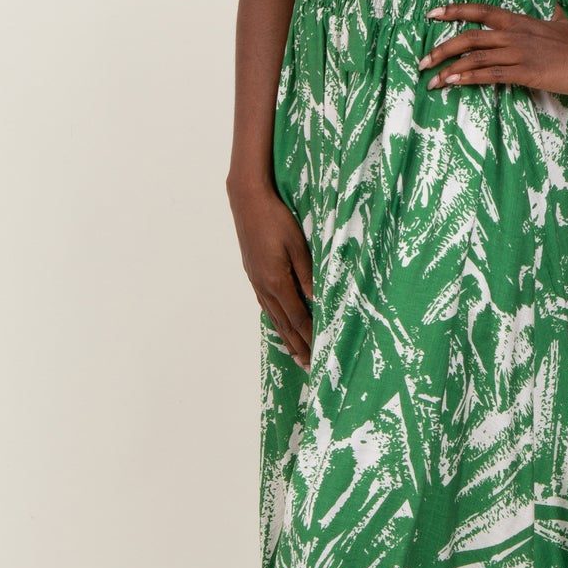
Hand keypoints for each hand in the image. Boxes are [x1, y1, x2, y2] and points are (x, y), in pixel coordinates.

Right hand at [230, 181, 313, 369]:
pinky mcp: (253, 273)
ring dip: (286, 337)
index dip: (309, 336)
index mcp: (276, 281)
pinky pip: (265, 304)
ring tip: (295, 354)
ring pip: (273, 316)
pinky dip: (275, 320)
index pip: (297, 317)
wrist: (247, 200)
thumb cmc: (277, 218)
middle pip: (284, 323)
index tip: (320, 353)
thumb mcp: (298, 245)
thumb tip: (317, 300)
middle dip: (298, 345)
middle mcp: (264, 286)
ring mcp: (256, 280)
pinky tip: (278, 324)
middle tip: (309, 366)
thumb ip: (308, 273)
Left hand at [418, 1, 567, 95]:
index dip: (454, 11)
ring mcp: (519, 53)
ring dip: (449, 69)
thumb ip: (551, 14)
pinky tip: (453, 83)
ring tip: (432, 81)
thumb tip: (551, 7)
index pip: (480, 10)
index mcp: (519, 20)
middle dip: (441, 49)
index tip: (432, 14)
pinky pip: (490, 74)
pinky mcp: (526, 72)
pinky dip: (469, 78)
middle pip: (468, 36)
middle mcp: (514, 34)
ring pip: (475, 57)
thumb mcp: (562, 23)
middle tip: (423, 62)